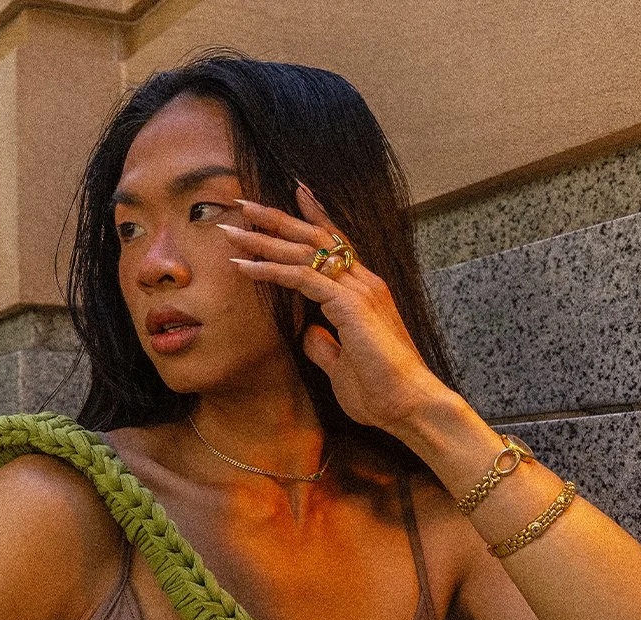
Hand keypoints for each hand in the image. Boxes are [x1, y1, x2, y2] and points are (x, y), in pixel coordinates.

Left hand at [220, 187, 444, 433]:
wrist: (409, 406)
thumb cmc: (381, 392)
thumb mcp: (342, 365)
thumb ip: (325, 345)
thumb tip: (308, 334)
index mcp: (366, 292)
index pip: (338, 243)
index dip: (314, 216)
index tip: (294, 193)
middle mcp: (364, 283)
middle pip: (316, 238)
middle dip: (277, 220)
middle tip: (243, 204)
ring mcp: (359, 291)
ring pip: (305, 252)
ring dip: (264, 240)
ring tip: (231, 231)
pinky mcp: (349, 305)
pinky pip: (302, 278)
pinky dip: (271, 270)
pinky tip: (244, 267)